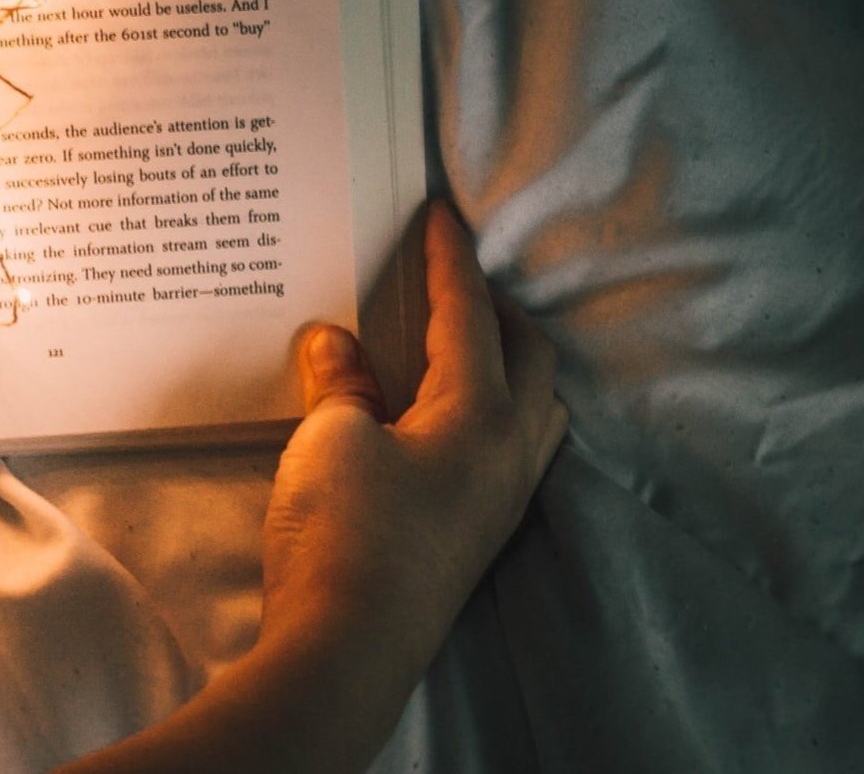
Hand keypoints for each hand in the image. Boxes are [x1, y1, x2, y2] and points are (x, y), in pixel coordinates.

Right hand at [259, 199, 566, 679]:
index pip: (472, 316)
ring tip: (464, 344)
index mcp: (483, 414)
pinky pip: (507, 448)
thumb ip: (341, 380)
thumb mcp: (331, 436)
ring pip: (532, 410)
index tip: (445, 216)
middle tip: (455, 277)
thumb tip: (337, 342)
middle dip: (497, 310)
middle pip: (528, 360)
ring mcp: (500, 501)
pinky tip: (445, 418)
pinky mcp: (475, 535)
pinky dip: (489, 411)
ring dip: (506, 365)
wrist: (346, 646)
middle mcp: (509, 454)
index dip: (452, 261)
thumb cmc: (346, 531)